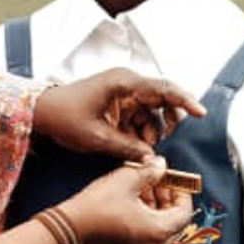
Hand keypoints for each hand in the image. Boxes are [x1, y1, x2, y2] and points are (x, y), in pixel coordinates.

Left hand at [33, 70, 204, 162]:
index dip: (185, 101)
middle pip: (162, 99)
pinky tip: (131, 145)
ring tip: (139, 147)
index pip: (163, 89)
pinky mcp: (119, 104)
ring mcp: (123, 93)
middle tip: (162, 140)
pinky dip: (139, 132)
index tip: (201, 113)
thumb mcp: (98, 138)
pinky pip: (139, 117)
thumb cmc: (65, 118)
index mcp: (124, 84)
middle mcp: (128, 84)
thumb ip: (128, 148)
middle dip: (167, 121)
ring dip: (150, 131)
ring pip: (152, 112)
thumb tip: (152, 159)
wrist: (42, 113)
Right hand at [62, 162, 197, 243]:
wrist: (71, 227)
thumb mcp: (128, 179)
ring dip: (156, 206)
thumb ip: (150, 171)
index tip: (174, 178)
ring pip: (160, 227)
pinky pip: (147, 234)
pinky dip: (146, 217)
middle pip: (174, 221)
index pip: (184, 212)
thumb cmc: (99, 205)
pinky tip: (133, 199)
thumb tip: (161, 164)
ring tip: (144, 185)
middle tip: (159, 179)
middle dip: (168, 198)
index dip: (182, 192)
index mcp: (160, 230)